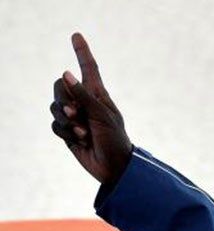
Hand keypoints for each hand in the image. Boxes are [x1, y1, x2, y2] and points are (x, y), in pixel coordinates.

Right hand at [49, 32, 131, 185]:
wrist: (114, 167)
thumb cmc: (115, 139)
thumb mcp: (102, 115)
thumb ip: (83, 95)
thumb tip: (65, 74)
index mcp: (98, 94)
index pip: (88, 68)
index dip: (82, 52)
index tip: (77, 35)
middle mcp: (84, 102)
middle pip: (59, 87)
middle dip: (64, 99)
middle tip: (76, 113)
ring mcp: (74, 116)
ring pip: (54, 107)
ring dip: (67, 120)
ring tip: (83, 132)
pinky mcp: (67, 131)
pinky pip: (55, 125)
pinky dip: (66, 133)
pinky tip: (80, 140)